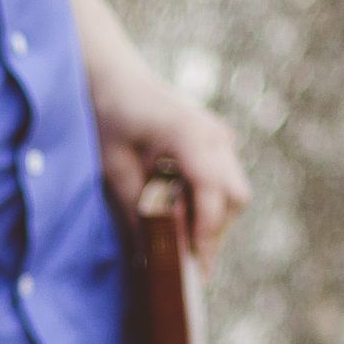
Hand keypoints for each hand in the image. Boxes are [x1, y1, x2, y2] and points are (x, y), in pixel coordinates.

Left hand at [96, 89, 250, 262]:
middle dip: (213, 231)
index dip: (205, 232)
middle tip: (187, 262)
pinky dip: (209, 202)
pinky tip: (181, 212)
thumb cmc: (110, 117)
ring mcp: (220, 135)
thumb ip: (137, 209)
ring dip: (212, 219)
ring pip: (234, 192)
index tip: (195, 266)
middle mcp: (214, 134)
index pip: (212, 191)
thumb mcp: (114, 166)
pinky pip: (225, 181)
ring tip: (179, 236)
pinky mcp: (218, 141)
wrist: (113, 77)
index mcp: (189, 134)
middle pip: (234, 197)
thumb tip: (154, 257)